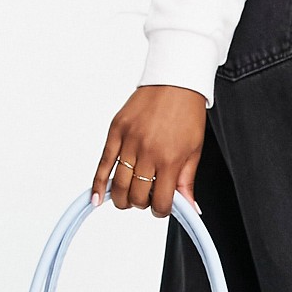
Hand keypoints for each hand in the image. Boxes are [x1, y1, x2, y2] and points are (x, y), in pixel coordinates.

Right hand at [91, 85, 206, 217]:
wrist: (175, 80)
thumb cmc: (187, 113)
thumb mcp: (194, 151)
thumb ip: (187, 182)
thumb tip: (189, 208)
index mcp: (170, 159)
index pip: (160, 202)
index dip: (161, 210)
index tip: (162, 206)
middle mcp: (147, 152)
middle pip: (136, 196)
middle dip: (142, 203)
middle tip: (147, 196)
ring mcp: (129, 141)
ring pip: (119, 185)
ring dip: (123, 198)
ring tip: (128, 196)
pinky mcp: (116, 131)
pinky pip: (103, 164)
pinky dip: (98, 184)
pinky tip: (96, 198)